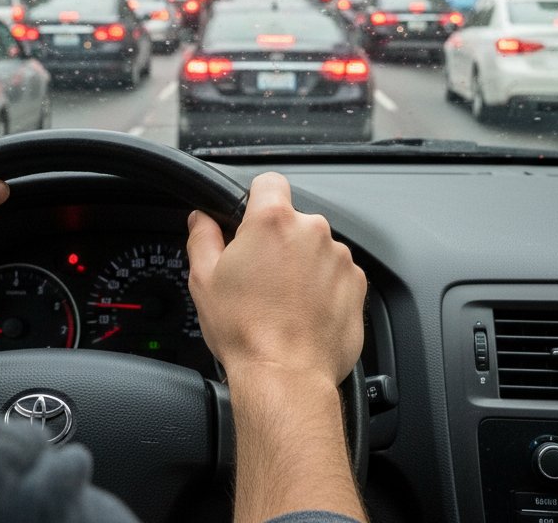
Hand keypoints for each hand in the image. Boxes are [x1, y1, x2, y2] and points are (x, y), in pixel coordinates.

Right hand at [186, 171, 365, 385]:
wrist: (286, 377)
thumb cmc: (245, 331)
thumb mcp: (205, 280)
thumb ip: (202, 237)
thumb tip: (201, 220)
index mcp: (272, 221)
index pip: (270, 182)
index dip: (258, 198)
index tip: (252, 218)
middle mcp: (311, 231)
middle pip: (293, 220)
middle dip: (279, 241)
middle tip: (261, 276)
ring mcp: (338, 257)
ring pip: (316, 248)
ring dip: (303, 264)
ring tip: (284, 301)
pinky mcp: (357, 284)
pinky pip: (337, 273)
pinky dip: (324, 287)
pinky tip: (305, 312)